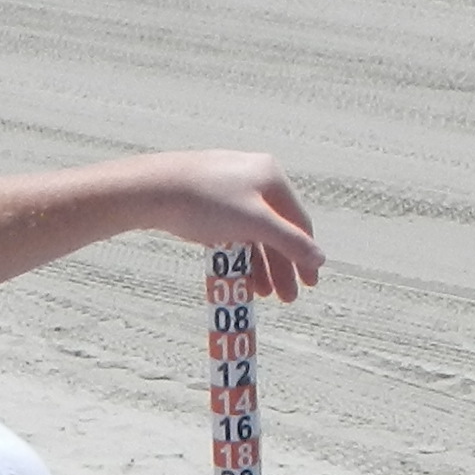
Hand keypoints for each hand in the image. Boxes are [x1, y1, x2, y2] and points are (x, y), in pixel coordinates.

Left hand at [137, 153, 321, 301]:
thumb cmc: (207, 202)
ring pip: (254, 232)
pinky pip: (234, 229)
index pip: (299, 222)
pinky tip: (240, 275)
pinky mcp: (208, 198)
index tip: (309, 284)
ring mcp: (230, 187)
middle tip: (285, 298)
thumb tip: (320, 258)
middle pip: (276, 229)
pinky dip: (240, 252)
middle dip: (281, 266)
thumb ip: (290, 242)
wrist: (154, 190)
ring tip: (260, 293)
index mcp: (271, 176)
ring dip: (260, 265)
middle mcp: (254, 177)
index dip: (305, 255)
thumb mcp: (256, 224)